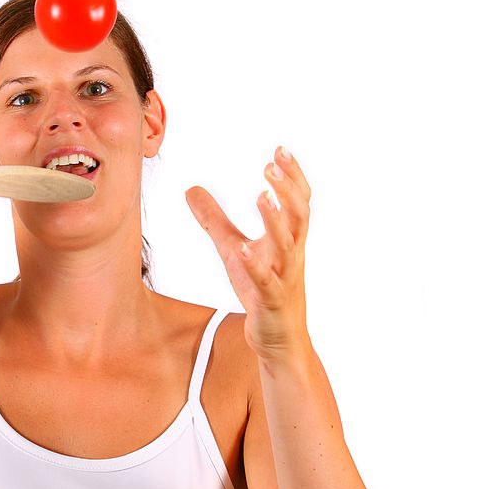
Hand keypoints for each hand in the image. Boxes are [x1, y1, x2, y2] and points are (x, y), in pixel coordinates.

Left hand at [186, 146, 311, 360]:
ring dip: (275, 221)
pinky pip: (266, 282)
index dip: (292, 177)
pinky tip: (243, 250)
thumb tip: (190, 189)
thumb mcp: (233, 248)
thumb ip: (214, 220)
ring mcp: (283, 278)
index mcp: (288, 239)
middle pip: (299, 216)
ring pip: (287, 247)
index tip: (280, 150)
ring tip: (261, 197)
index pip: (298, 202)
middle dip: (288, 189)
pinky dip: (256, 266)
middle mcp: (291, 255)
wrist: (279, 339)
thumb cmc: (260, 290)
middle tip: (272, 164)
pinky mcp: (270, 302)